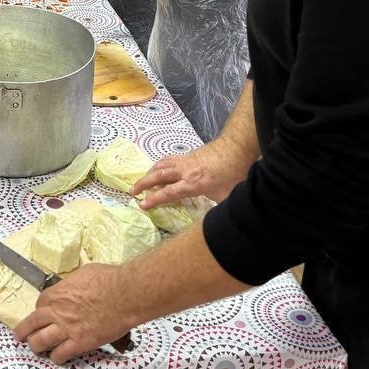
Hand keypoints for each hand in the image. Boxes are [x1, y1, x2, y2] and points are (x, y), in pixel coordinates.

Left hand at [13, 263, 133, 362]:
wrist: (126, 294)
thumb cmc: (109, 279)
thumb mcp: (85, 272)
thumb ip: (74, 282)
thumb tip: (75, 285)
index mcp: (57, 293)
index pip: (40, 304)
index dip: (41, 310)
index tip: (44, 314)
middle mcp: (57, 311)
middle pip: (31, 324)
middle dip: (23, 331)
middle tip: (20, 336)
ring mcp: (67, 329)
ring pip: (39, 342)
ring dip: (36, 346)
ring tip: (36, 349)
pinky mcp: (80, 343)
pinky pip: (60, 354)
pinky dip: (57, 357)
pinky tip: (58, 357)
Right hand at [131, 140, 251, 206]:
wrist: (236, 147)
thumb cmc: (233, 173)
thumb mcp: (226, 196)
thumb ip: (217, 209)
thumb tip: (215, 221)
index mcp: (193, 183)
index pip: (168, 193)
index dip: (153, 200)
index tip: (142, 205)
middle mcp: (185, 171)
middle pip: (158, 176)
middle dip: (143, 184)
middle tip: (132, 191)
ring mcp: (185, 161)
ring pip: (161, 165)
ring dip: (148, 173)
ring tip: (141, 181)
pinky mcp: (188, 155)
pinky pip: (168, 159)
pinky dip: (159, 165)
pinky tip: (157, 169)